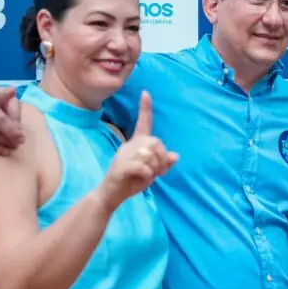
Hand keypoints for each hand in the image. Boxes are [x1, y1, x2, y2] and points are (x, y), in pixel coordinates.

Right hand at [0, 86, 23, 154]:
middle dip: (7, 139)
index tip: (22, 137)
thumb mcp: (5, 96)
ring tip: (13, 148)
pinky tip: (3, 150)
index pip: (0, 118)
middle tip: (19, 144)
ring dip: (1, 145)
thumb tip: (13, 92)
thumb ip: (10, 101)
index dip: (11, 130)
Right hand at [97, 91, 177, 208]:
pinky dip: (148, 174)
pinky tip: (143, 179)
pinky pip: (143, 166)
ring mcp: (123, 155)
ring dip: (156, 168)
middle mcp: (129, 146)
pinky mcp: (120, 167)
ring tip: (149, 176)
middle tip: (159, 171)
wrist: (111, 195)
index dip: (145, 109)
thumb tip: (176, 155)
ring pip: (150, 154)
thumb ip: (163, 163)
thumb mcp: (151, 172)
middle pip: (155, 142)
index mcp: (136, 144)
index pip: (143, 123)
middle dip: (162, 158)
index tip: (146, 93)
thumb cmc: (131, 182)